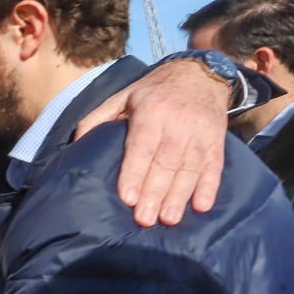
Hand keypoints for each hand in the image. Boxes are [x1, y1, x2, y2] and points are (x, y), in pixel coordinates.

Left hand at [75, 60, 228, 226]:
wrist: (199, 74)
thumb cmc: (154, 91)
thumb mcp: (122, 96)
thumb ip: (98, 119)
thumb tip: (76, 143)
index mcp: (151, 111)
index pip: (142, 146)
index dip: (135, 172)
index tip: (128, 198)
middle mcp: (177, 122)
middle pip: (166, 162)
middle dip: (155, 192)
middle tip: (144, 219)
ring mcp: (200, 133)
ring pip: (189, 168)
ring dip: (179, 196)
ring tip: (168, 219)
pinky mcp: (217, 141)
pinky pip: (214, 167)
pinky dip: (209, 187)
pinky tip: (202, 206)